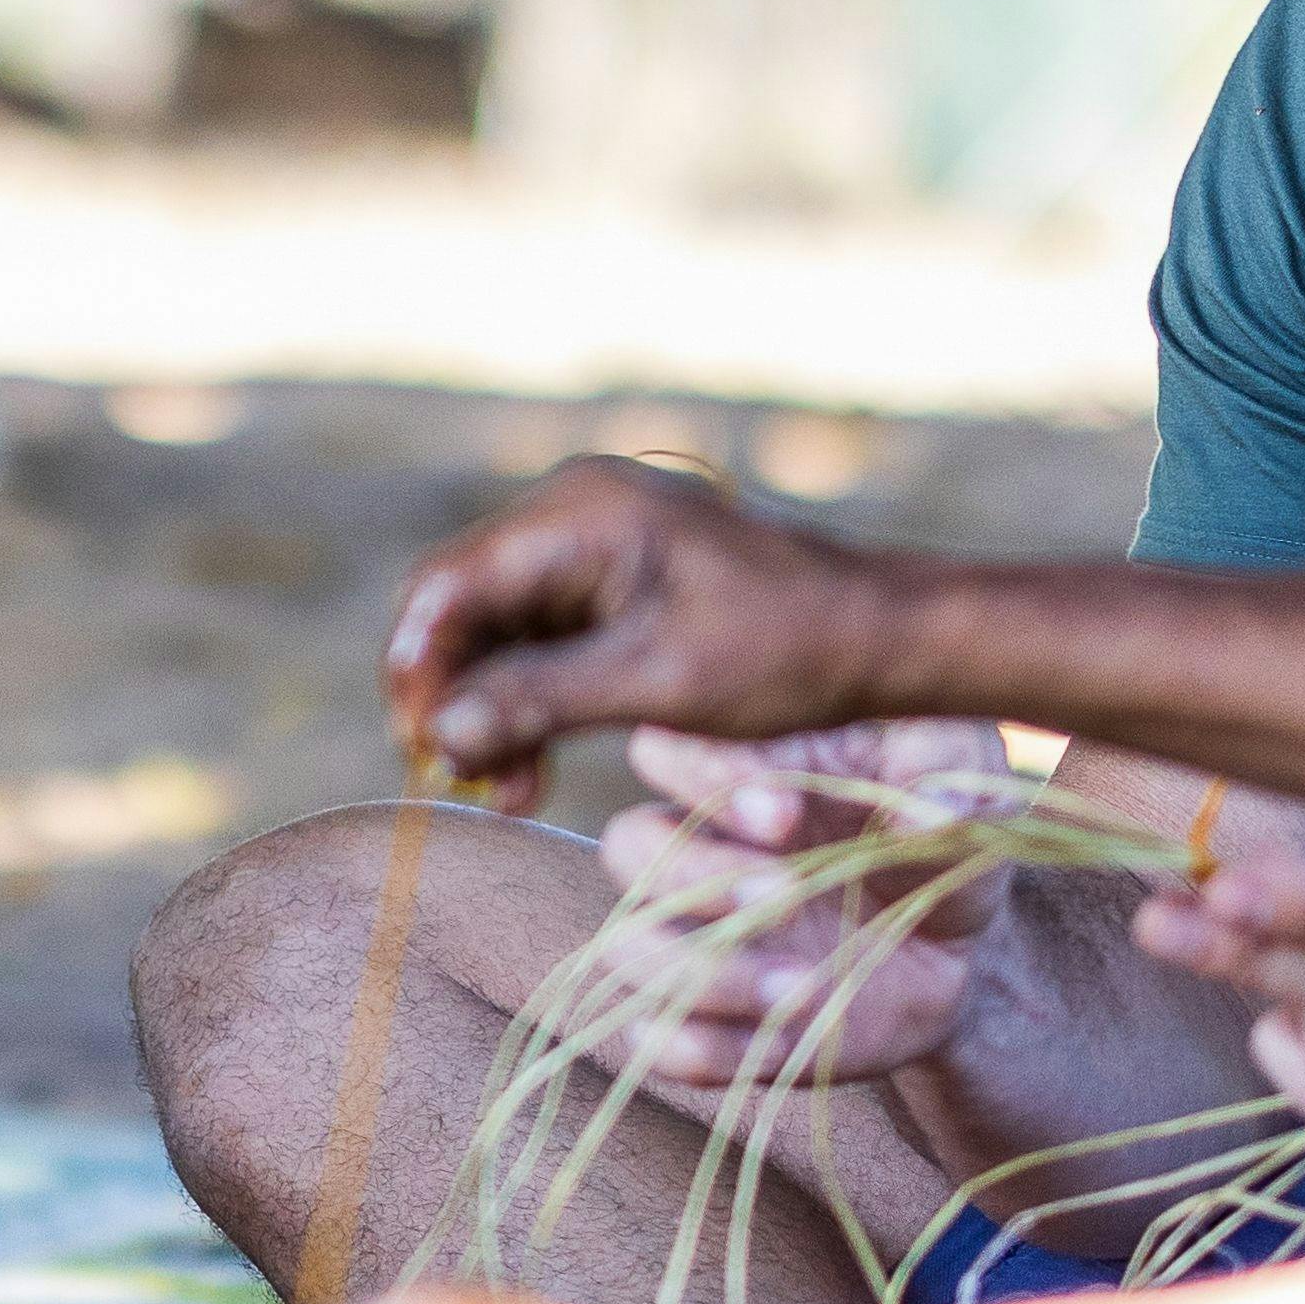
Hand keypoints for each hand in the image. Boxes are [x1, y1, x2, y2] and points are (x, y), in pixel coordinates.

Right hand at [388, 462, 911, 792]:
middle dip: (453, 697)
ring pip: (496, 632)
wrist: (884, 639)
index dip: (420, 670)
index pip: (448, 587)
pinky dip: (530, 702)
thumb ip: (540, 700)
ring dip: (490, 711)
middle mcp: (573, 512)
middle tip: (466, 778)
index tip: (427, 749)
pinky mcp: (612, 584)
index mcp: (580, 513)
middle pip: (461, 607)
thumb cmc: (786, 650)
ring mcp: (592, 546)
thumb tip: (441, 731)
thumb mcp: (657, 682)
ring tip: (507, 791)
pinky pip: (540, 641)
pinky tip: (531, 769)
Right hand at [595, 726, 1026, 1101]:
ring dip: (703, 972)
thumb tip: (928, 814)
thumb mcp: (971, 790)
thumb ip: (954, 783)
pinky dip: (703, 1048)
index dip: (704, 778)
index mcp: (746, 768)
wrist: (958, 949)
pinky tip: (787, 1030)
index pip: (666, 747)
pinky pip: (650, 1041)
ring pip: (625, 948)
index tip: (785, 815)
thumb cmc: (944, 836)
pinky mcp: (706, 1018)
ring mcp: (693, 937)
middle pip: (627, 846)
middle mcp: (698, 847)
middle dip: (698, 875)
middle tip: (790, 896)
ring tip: (806, 983)